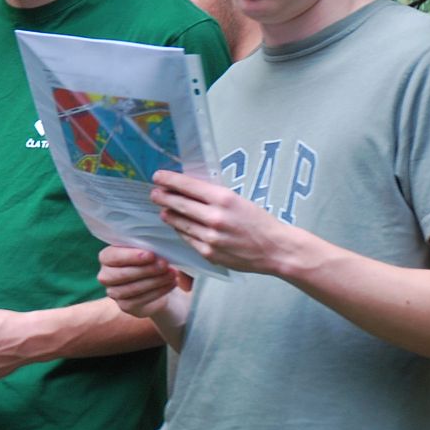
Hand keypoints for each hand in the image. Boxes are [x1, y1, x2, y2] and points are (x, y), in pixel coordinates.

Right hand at [98, 246, 190, 318]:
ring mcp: (113, 292)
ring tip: (171, 274)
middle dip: (145, 269)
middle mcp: (106, 275)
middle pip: (120, 274)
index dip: (130, 256)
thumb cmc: (152, 259)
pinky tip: (170, 284)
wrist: (158, 283)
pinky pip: (138, 300)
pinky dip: (157, 292)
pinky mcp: (125, 305)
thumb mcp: (149, 249)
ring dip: (154, 281)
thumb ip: (147, 247)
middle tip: (164, 264)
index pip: (111, 256)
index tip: (151, 255)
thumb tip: (157, 247)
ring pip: (130, 289)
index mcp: (107, 257)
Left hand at [149, 171, 297, 274]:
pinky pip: (187, 239)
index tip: (158, 176)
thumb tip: (189, 190)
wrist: (275, 249)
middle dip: (162, 197)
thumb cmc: (259, 222)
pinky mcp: (208, 253)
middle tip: (153, 193)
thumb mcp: (238, 200)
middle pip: (178, 204)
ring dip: (169, 215)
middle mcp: (215, 217)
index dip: (169, 180)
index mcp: (224, 199)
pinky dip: (181, 231)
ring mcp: (210, 237)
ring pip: (179, 223)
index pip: (188, 186)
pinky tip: (179, 226)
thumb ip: (214, 197)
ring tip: (164, 210)